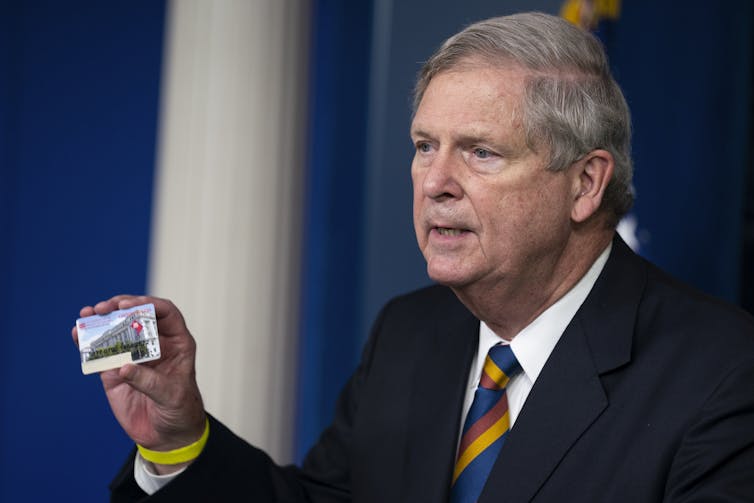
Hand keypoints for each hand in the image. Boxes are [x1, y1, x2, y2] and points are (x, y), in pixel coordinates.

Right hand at [72, 295, 205, 469]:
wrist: (167, 435)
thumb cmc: (180, 411)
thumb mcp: (171, 396)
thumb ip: (149, 382)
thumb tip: (124, 367)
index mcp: (177, 342)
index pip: (165, 313)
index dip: (148, 304)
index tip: (129, 305)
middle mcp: (155, 344)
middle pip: (137, 315)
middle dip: (119, 307)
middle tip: (103, 308)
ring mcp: (133, 355)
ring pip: (116, 330)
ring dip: (100, 320)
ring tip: (86, 316)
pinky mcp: (115, 371)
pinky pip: (101, 353)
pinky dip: (88, 343)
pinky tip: (78, 335)